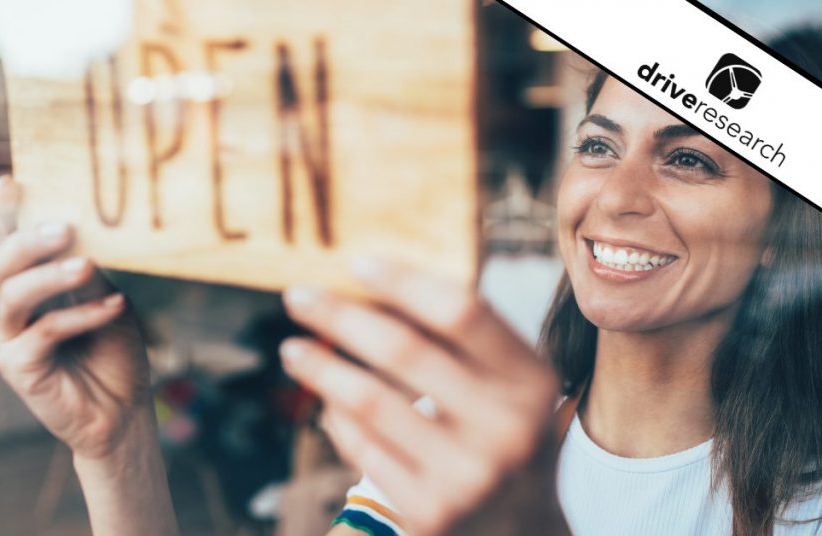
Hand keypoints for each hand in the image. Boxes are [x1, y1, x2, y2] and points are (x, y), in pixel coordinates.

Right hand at [0, 176, 152, 461]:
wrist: (124, 411)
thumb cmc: (115, 351)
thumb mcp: (110, 301)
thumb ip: (91, 273)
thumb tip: (82, 232)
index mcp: (34, 284)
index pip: (12, 242)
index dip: (5, 213)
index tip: (11, 181)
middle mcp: (15, 307)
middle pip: (0, 263)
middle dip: (28, 240)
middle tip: (65, 227)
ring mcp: (11, 337)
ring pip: (13, 294)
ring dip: (51, 276)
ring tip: (86, 265)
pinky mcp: (17, 367)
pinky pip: (43, 332)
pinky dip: (80, 316)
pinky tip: (113, 308)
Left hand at [280, 260, 566, 535]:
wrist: (521, 530)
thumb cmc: (502, 435)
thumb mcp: (509, 386)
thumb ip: (460, 340)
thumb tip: (372, 287)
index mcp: (530, 381)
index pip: (463, 312)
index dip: (404, 282)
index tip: (356, 263)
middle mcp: (507, 428)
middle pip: (404, 350)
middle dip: (340, 317)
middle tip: (297, 296)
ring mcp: (468, 475)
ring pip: (370, 402)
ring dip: (321, 368)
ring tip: (292, 349)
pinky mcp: (431, 512)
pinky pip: (363, 449)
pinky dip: (336, 418)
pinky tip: (324, 401)